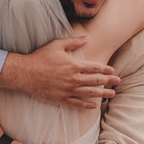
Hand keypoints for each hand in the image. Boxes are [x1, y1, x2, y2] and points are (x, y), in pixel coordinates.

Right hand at [1, 36, 119, 108]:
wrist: (25, 73)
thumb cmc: (40, 57)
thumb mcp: (57, 45)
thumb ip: (73, 42)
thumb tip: (87, 38)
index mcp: (74, 65)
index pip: (95, 68)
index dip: (105, 69)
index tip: (112, 71)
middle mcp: (73, 79)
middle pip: (96, 81)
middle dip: (109, 81)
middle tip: (118, 81)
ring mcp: (68, 90)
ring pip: (90, 93)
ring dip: (102, 94)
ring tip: (112, 94)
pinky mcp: (61, 98)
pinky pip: (77, 103)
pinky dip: (86, 105)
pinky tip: (94, 105)